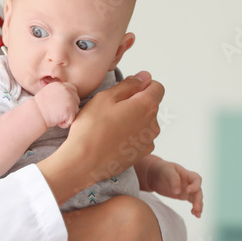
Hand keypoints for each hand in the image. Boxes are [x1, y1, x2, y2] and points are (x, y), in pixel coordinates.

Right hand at [33, 81, 80, 127]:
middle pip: (76, 100)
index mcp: (61, 85)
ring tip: (56, 115)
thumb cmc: (39, 106)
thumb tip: (66, 94)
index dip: (68, 98)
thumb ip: (58, 91)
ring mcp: (70, 100)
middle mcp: (67, 90)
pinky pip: (72, 120)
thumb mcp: (48, 92)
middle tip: (57, 111)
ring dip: (67, 116)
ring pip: (76, 110)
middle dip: (69, 107)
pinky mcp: (71, 110)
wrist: (35, 113)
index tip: (60, 104)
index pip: (73, 90)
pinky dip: (64, 123)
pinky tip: (56, 120)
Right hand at [38, 72, 162, 204]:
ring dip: (133, 119)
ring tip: (110, 125)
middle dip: (136, 102)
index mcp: (146, 106)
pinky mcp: (142, 154)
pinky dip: (131, 134)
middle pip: (151, 105)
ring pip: (145, 121)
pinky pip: (140, 137)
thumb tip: (145, 77)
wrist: (84, 163)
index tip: (125, 90)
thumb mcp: (106, 97)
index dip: (142, 85)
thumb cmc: (92, 128)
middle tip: (112, 109)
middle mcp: (153, 124)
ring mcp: (149, 141)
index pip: (157, 87)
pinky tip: (113, 138)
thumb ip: (129, 84)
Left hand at [146, 159, 202, 216]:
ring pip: (197, 198)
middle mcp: (189, 182)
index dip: (195, 186)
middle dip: (198, 200)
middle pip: (198, 191)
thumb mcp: (167, 171)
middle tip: (196, 208)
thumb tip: (178, 192)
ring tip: (197, 215)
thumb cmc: (162, 169)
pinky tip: (194, 214)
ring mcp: (187, 190)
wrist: (154, 174)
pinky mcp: (183, 196)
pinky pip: (192, 202)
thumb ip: (173, 180)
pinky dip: (194, 208)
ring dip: (199, 206)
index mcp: (187, 174)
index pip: (196, 179)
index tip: (188, 191)